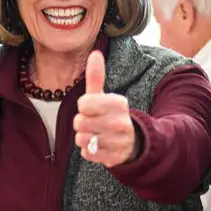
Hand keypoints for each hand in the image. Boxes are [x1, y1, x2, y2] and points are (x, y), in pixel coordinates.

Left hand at [73, 50, 137, 166]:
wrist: (130, 142)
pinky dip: (88, 151)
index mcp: (119, 103)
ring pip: (82, 139)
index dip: (83, 107)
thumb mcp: (103, 96)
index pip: (84, 103)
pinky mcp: (114, 157)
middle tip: (93, 123)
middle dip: (81, 123)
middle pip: (80, 122)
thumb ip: (97, 76)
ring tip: (95, 135)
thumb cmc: (110, 115)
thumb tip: (95, 53)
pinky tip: (98, 146)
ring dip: (84, 138)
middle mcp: (122, 122)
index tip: (92, 108)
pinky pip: (87, 154)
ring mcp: (119, 141)